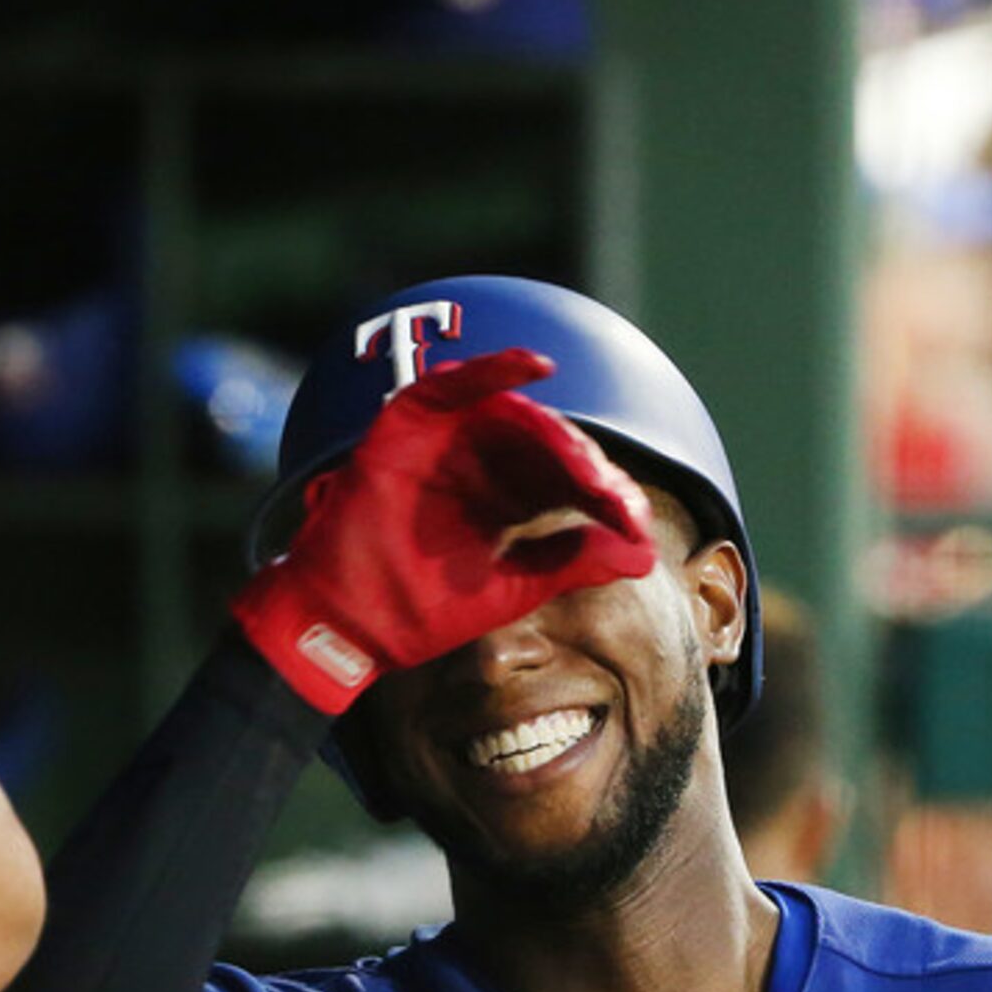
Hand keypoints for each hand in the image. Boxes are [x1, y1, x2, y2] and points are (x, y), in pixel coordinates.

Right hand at [232, 349, 656, 712]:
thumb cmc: (418, 612)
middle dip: (586, 470)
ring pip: (515, 416)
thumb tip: (644, 552)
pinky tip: (536, 364)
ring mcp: (446, 441)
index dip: (605, 498)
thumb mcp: (512, 588)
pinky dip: (494, 368)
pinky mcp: (409, 426)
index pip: (568, 481)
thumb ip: (571, 563)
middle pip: (549, 446)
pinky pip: (456, 384)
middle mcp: (481, 463)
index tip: (635, 526)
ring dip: (555, 433)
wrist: (347, 627)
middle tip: (611, 499)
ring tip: (584, 462)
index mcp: (505, 499)